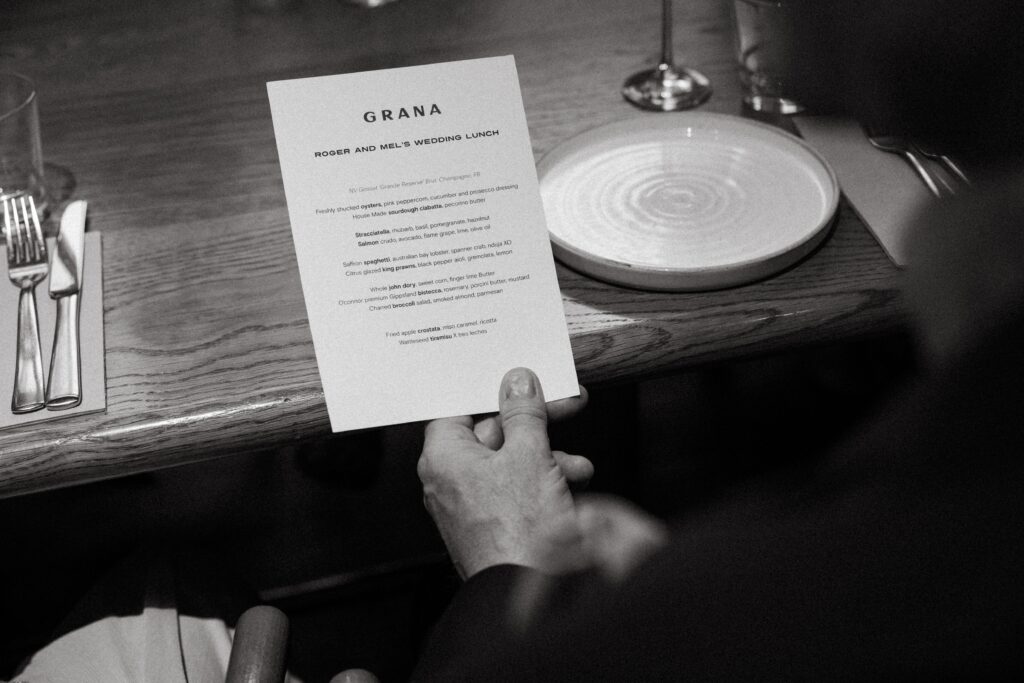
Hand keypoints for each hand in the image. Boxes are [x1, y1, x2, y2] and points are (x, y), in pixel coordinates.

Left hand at [418, 368, 590, 578]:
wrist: (529, 591)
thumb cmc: (518, 531)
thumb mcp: (529, 454)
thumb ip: (524, 413)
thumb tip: (518, 382)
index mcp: (443, 457)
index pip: (459, 408)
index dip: (492, 393)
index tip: (520, 384)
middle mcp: (448, 481)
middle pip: (490, 434)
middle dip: (534, 426)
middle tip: (564, 406)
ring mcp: (469, 506)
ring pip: (508, 463)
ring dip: (547, 457)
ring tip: (577, 466)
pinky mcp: (491, 525)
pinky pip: (513, 490)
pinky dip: (542, 482)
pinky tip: (572, 485)